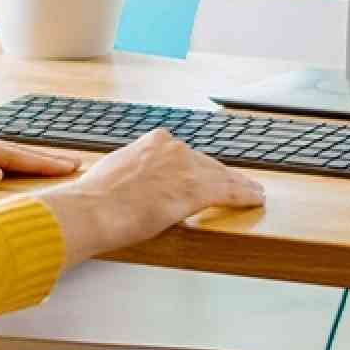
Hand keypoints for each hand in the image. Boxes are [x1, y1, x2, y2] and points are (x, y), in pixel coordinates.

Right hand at [41, 129, 263, 269]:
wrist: (94, 208)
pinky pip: (229, 192)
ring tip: (252, 191)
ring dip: (238, 185)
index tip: (206, 173)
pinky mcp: (196, 190)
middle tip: (236, 184)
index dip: (198, 168)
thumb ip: (136, 170)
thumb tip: (137, 181)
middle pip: (206, 164)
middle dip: (220, 176)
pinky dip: (245, 196)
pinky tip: (256, 198)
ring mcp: (186, 167)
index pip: (186, 154)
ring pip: (221, 176)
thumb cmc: (97, 196)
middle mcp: (174, 148)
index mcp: (154, 141)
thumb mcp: (116, 170)